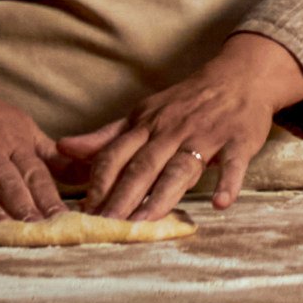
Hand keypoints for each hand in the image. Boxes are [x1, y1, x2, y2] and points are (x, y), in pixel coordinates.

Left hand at [58, 32, 302, 222]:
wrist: (240, 76)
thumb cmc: (187, 102)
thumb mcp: (143, 114)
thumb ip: (106, 136)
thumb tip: (62, 148)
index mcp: (146, 125)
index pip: (115, 156)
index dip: (99, 184)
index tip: (86, 212)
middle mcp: (172, 130)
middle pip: (143, 166)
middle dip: (123, 197)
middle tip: (107, 226)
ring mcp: (206, 135)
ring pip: (180, 168)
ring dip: (162, 195)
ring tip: (146, 221)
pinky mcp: (239, 140)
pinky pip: (233, 162)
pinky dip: (228, 182)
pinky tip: (220, 203)